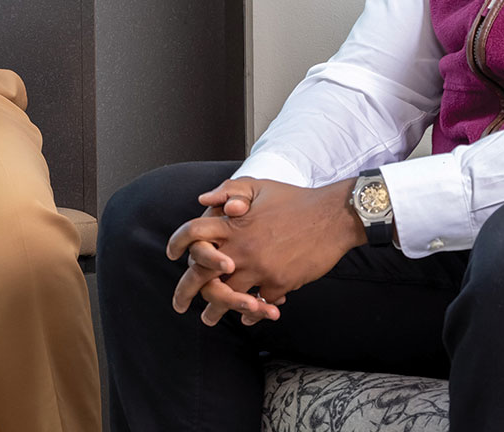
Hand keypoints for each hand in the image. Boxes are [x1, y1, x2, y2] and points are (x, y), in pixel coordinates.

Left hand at [167, 177, 363, 326]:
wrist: (333, 216)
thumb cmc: (296, 199)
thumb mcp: (260, 185)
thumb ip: (229, 189)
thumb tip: (203, 200)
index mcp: (233, 223)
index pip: (193, 233)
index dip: (177, 243)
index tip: (170, 254)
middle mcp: (241, 248)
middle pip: (201, 273)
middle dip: (185, 291)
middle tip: (178, 304)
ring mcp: (259, 267)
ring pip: (227, 295)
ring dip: (216, 309)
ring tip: (208, 318)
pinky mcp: (279, 283)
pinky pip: (258, 304)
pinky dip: (250, 312)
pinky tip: (245, 318)